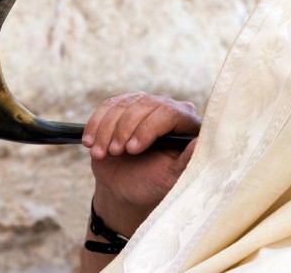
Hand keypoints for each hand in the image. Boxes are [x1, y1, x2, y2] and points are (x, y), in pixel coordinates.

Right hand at [82, 92, 200, 235]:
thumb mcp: (171, 179)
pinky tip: (90, 142)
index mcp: (187, 124)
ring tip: (101, 154)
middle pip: (145, 104)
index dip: (148, 128)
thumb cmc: (153, 184)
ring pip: (123, 104)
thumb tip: (200, 143)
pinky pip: (107, 106)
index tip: (132, 149)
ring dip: (107, 129)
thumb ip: (188, 161)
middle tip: (116, 152)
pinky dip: (95, 124)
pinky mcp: (123, 107)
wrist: (125, 187)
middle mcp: (168, 109)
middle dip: (125, 128)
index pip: (169, 112)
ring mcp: (144, 106)